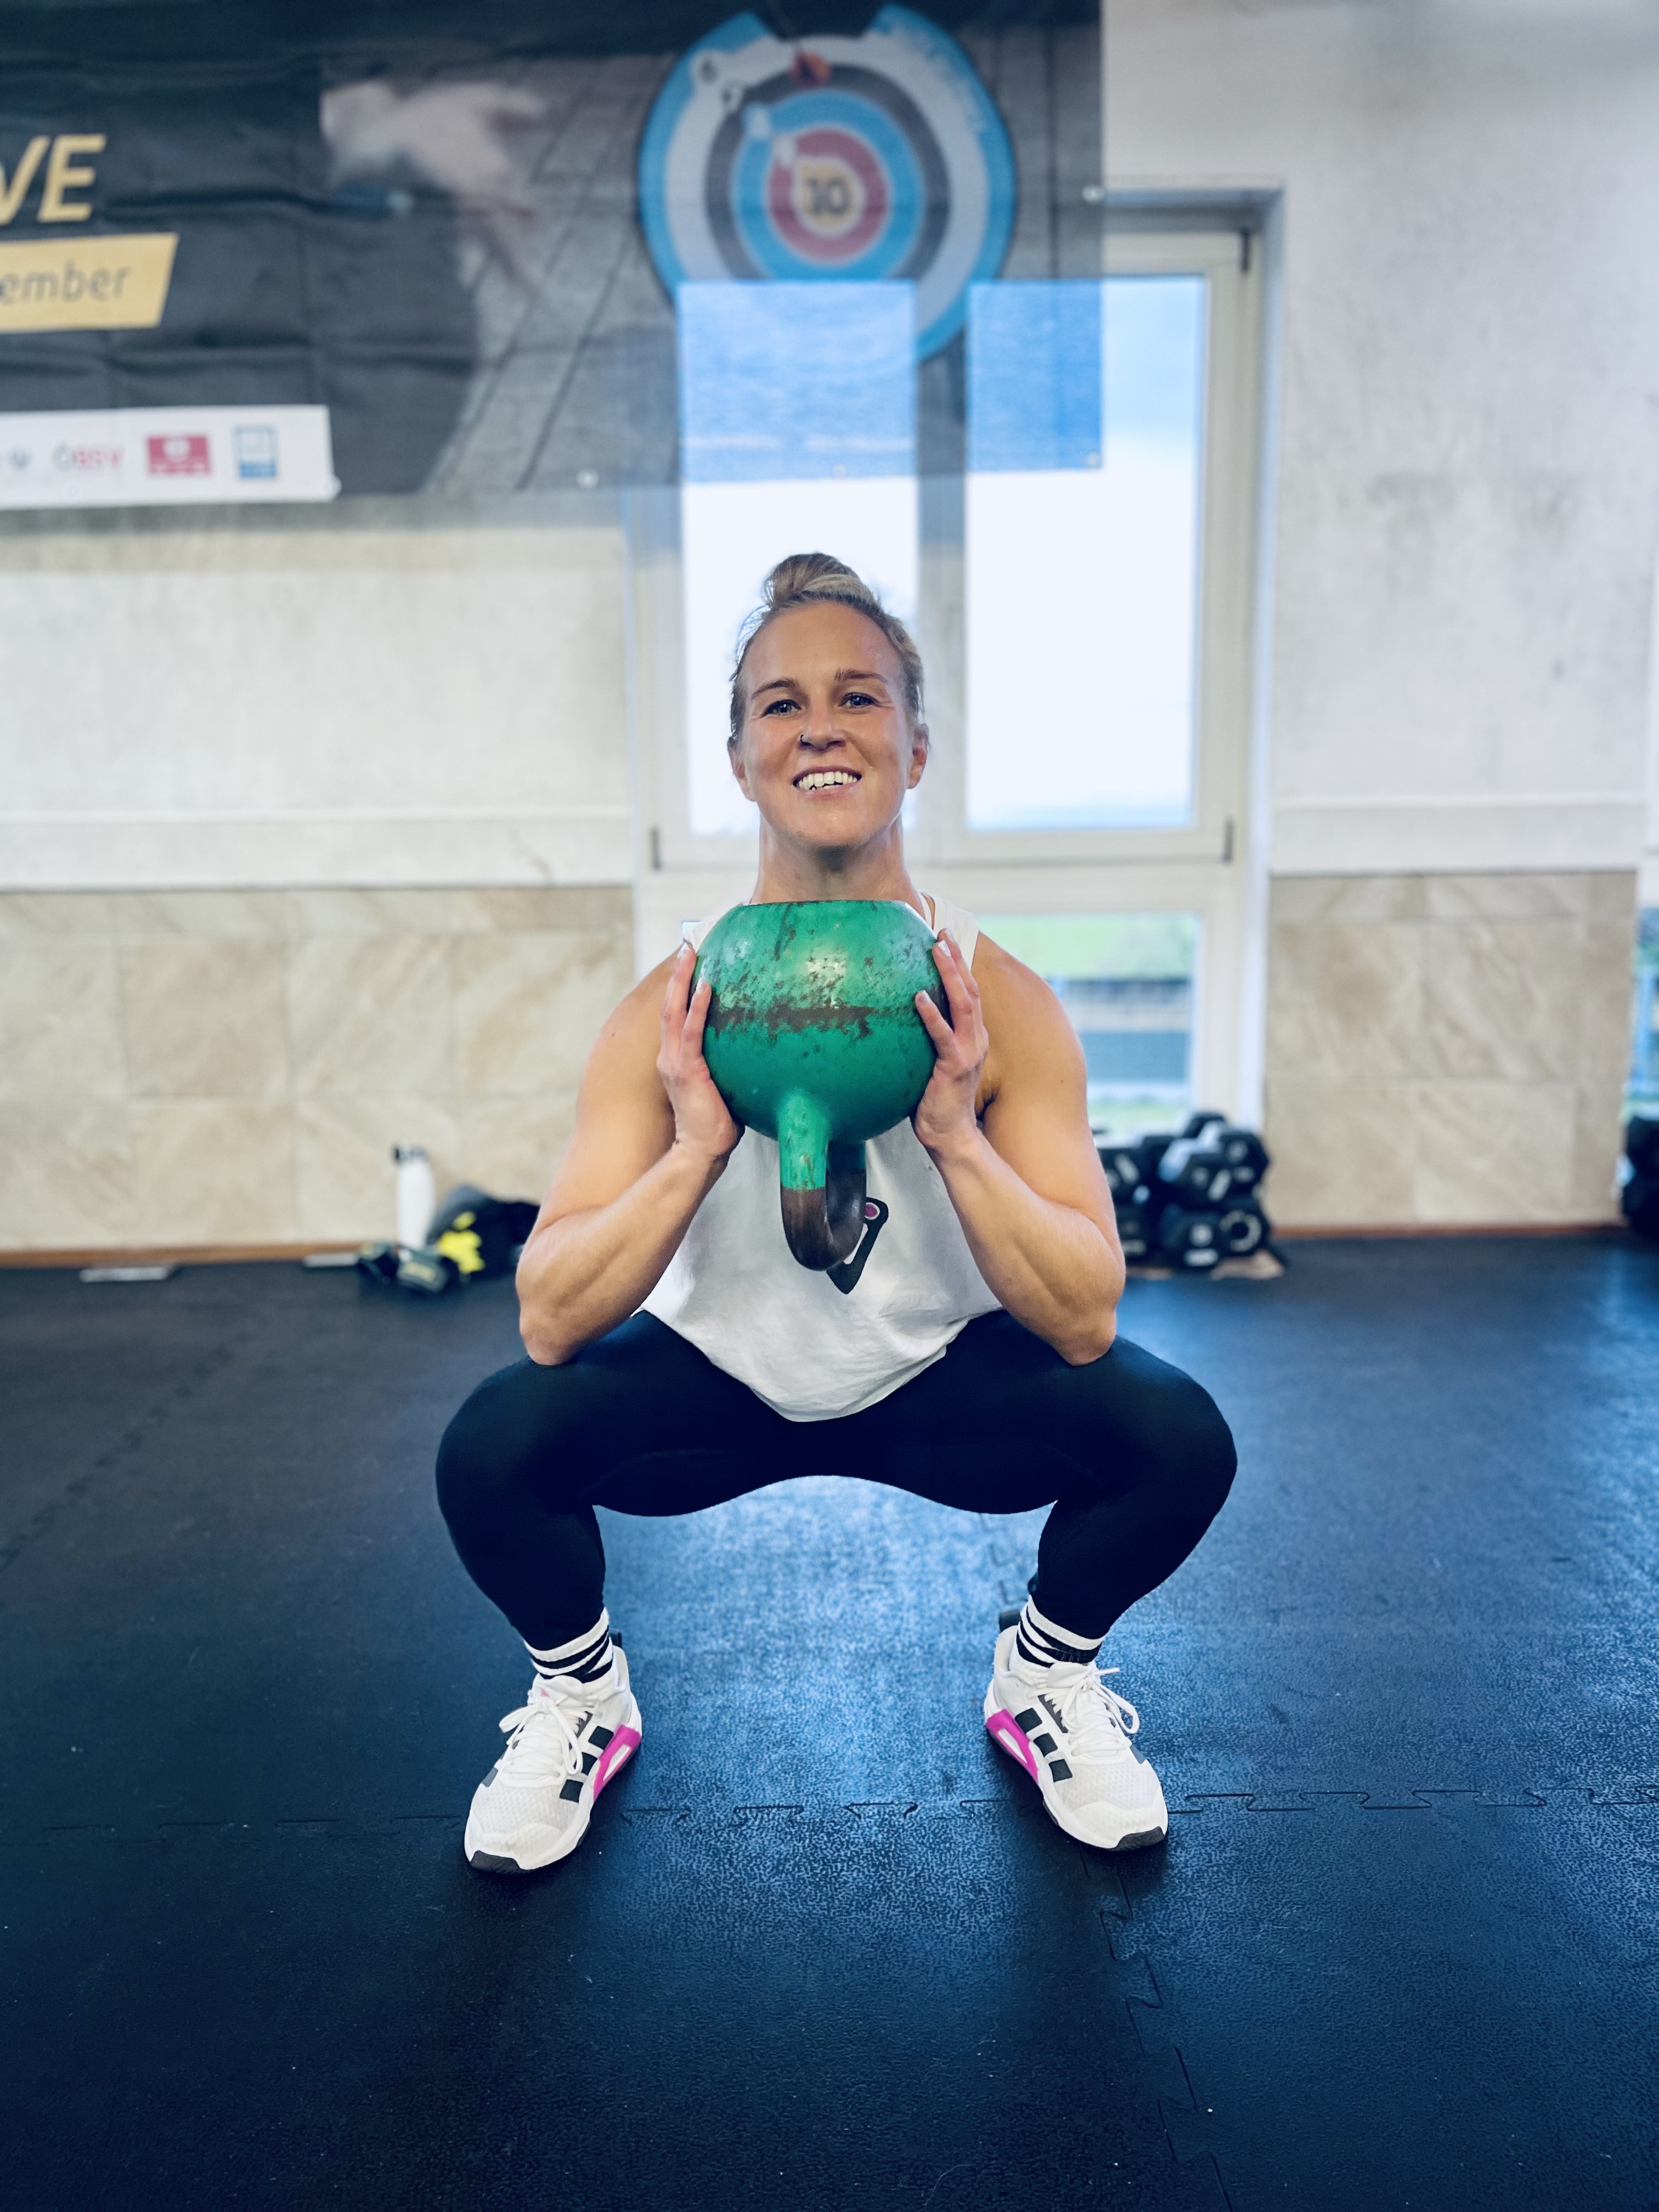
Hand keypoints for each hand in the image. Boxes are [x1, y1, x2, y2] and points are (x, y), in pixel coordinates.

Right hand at [657, 943, 742, 1166]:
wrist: (701, 1150)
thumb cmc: (716, 1123)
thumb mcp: (721, 1086)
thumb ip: (727, 1066)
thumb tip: (753, 1050)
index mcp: (675, 1059)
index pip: (676, 1016)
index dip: (680, 988)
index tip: (690, 962)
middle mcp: (669, 1056)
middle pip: (670, 1005)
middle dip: (678, 973)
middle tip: (687, 944)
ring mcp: (675, 1062)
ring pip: (675, 1011)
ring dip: (683, 980)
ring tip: (691, 952)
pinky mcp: (687, 1070)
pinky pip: (692, 1031)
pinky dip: (698, 1006)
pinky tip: (706, 985)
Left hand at [912, 931, 989, 1159]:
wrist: (952, 1136)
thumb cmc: (937, 1102)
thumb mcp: (934, 1064)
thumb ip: (928, 1041)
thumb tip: (902, 1021)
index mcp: (973, 1037)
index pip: (969, 993)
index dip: (960, 965)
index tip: (946, 939)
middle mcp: (976, 1039)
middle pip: (970, 990)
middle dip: (957, 959)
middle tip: (941, 933)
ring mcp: (968, 1052)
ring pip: (963, 1004)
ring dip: (950, 974)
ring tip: (936, 950)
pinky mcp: (955, 1067)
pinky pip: (942, 1035)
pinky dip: (932, 1014)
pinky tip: (919, 997)